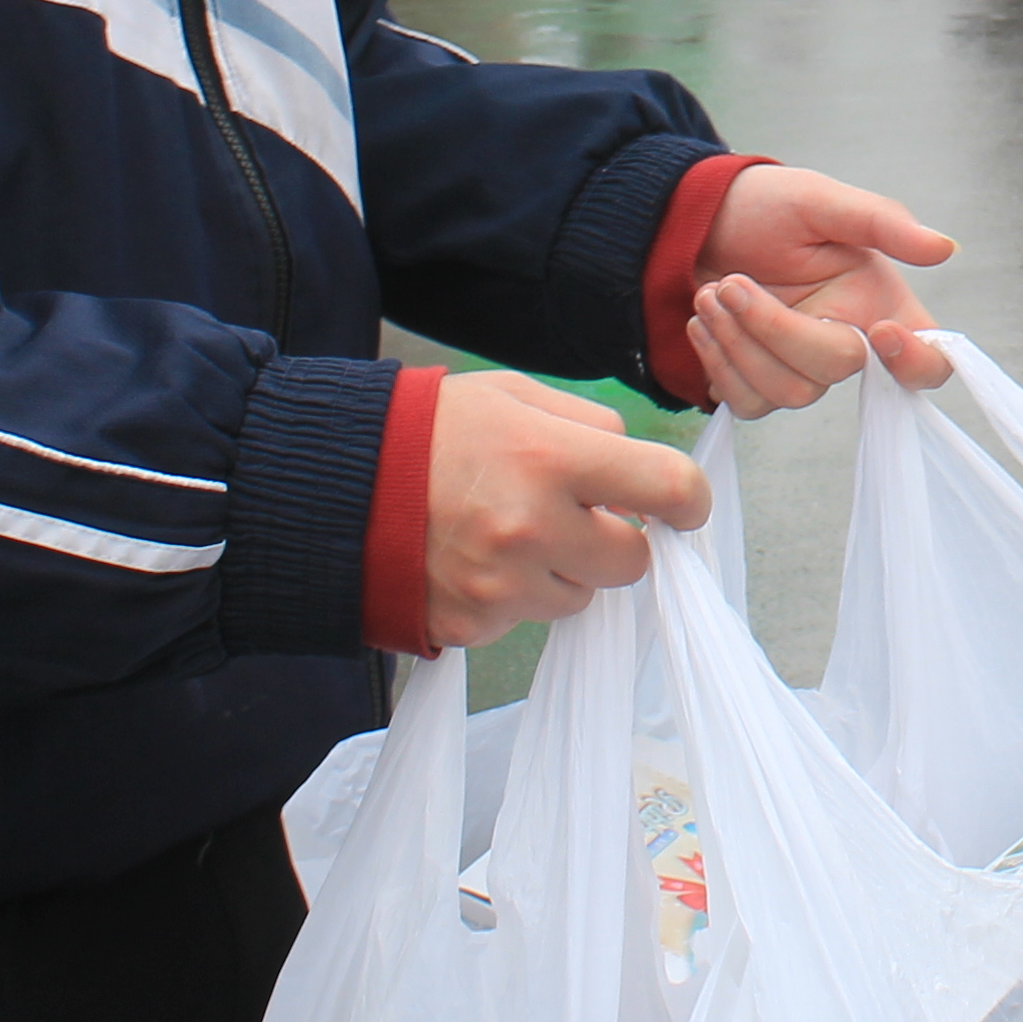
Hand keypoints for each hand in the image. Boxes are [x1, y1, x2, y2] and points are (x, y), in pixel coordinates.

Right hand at [421, 371, 710, 648]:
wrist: (336, 484)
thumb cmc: (431, 430)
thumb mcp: (515, 396)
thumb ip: (590, 427)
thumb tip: (643, 472)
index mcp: (550, 457)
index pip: (665, 488)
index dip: (687, 499)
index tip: (682, 504)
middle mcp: (531, 528)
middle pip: (631, 560)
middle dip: (617, 538)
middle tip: (580, 513)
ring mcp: (500, 586)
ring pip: (582, 597)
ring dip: (566, 570)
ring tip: (515, 531)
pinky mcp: (472, 625)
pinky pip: (527, 620)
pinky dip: (517, 595)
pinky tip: (480, 557)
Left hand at [687, 163, 957, 410]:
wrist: (695, 222)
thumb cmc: (765, 205)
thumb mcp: (819, 200)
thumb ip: (881, 222)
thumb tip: (945, 247)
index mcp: (876, 300)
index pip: (927, 358)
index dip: (917, 362)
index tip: (880, 332)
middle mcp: (845, 339)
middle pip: (835, 370)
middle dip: (775, 328)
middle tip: (729, 282)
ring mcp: (800, 368)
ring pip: (787, 393)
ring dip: (737, 342)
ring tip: (709, 293)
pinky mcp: (757, 383)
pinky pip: (748, 404)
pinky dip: (718, 361)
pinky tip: (703, 321)